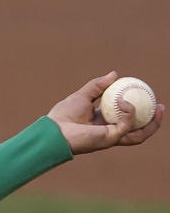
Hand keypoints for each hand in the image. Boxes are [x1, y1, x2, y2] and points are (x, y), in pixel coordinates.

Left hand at [48, 71, 163, 154]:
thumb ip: (98, 85)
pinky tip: (124, 100)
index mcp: (104, 123)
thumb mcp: (83, 95)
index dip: (139, 111)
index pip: (126, 120)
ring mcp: (110, 137)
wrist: (53, 129)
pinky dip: (129, 112)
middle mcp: (109, 132)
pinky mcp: (109, 139)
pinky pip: (126, 125)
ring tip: (159, 109)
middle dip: (152, 122)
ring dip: (151, 123)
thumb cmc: (63, 115)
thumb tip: (115, 74)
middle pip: (137, 131)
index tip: (148, 97)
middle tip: (160, 106)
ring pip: (138, 135)